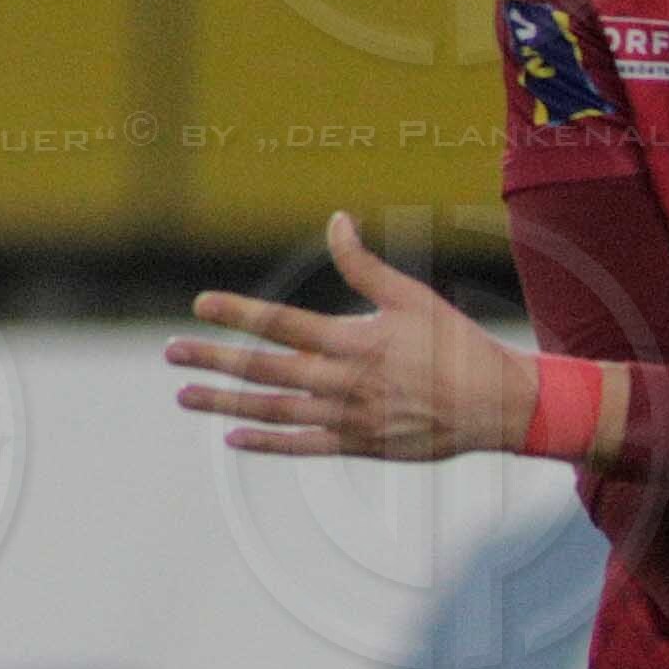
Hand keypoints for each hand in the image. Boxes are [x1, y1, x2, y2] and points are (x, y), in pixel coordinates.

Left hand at [168, 213, 537, 460]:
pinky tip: (233, 438)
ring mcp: (349, 418)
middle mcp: (344, 382)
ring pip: (274, 410)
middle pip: (265, 370)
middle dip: (214, 360)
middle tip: (172, 352)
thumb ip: (365, 265)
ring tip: (185, 395)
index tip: (200, 304)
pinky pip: (303, 446)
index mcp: (355, 341)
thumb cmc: (456, 345)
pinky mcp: (359, 445)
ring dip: (225, 404)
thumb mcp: (413, 297)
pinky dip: (266, 443)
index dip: (239, 313)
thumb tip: (336, 222)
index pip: (283, 325)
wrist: (496, 406)